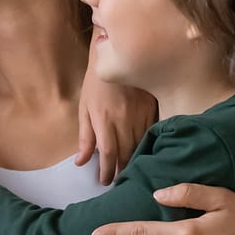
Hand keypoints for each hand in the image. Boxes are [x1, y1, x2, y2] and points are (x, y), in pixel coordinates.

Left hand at [77, 62, 156, 184]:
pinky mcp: (153, 108)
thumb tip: (81, 162)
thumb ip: (85, 136)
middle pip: (126, 153)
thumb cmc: (96, 82)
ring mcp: (141, 113)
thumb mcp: (84, 107)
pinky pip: (152, 133)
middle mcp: (123, 118)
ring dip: (136, 160)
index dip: (107, 171)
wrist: (118, 53)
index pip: (108, 153)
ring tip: (131, 171)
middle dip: (122, 170)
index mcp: (104, 119)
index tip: (105, 182)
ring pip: (141, 145)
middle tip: (119, 181)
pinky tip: (146, 153)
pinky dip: (148, 145)